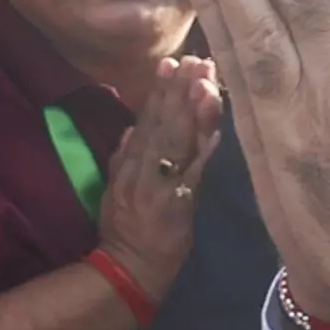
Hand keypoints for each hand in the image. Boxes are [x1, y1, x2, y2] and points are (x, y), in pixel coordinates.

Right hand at [92, 56, 223, 302]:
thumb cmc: (123, 230)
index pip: (146, 121)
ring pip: (180, 142)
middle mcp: (144, 171)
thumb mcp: (112, 192)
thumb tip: (131, 128)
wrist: (131, 269)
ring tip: (206, 81)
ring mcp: (163, 186)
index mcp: (129, 166)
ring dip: (194, 110)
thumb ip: (122, 159)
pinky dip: (205, 151)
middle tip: (196, 60)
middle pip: (166, 124)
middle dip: (180, 90)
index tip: (170, 62)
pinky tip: (217, 129)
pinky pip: (195, 174)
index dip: (159, 92)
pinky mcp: (181, 205)